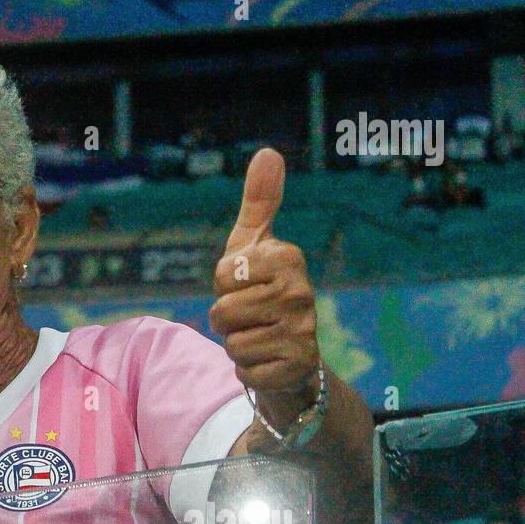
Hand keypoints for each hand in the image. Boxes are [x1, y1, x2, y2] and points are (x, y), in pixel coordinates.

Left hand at [209, 149, 320, 423]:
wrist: (293, 355)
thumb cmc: (263, 292)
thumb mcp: (254, 246)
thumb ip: (259, 202)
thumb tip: (269, 151)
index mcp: (287, 258)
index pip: (222, 274)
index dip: (223, 285)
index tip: (245, 285)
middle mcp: (301, 292)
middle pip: (222, 312)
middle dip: (226, 320)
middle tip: (251, 317)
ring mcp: (302, 331)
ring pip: (232, 343)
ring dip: (237, 346)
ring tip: (259, 337)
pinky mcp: (297, 366)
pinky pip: (245, 371)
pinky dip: (248, 371)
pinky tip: (268, 361)